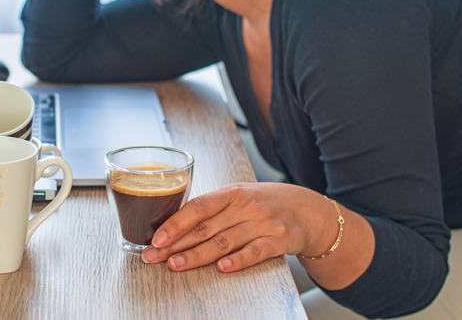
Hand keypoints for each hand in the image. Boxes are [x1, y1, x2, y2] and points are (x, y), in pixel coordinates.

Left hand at [141, 182, 333, 271]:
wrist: (307, 209)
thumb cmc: (264, 203)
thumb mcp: (238, 196)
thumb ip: (212, 209)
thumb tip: (172, 226)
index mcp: (231, 192)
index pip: (198, 207)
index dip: (175, 223)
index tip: (156, 237)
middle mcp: (246, 206)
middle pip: (206, 227)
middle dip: (176, 244)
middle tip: (153, 257)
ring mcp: (263, 223)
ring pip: (224, 242)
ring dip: (197, 255)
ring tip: (175, 265)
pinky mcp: (279, 241)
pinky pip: (255, 252)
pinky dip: (238, 260)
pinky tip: (221, 268)